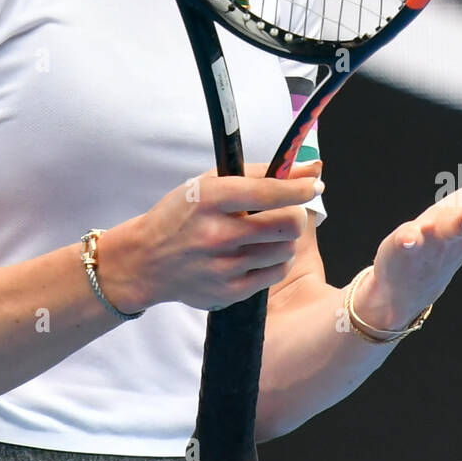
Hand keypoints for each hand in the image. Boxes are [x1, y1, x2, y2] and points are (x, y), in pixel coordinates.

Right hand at [129, 159, 321, 311]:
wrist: (147, 260)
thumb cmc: (182, 215)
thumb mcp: (210, 184)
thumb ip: (260, 173)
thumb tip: (311, 169)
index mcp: (211, 198)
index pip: (270, 191)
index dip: (301, 187)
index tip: (314, 184)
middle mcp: (217, 233)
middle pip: (289, 224)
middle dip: (297, 215)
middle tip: (288, 212)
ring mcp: (223, 266)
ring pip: (286, 250)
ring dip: (286, 239)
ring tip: (267, 234)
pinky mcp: (229, 291)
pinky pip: (275, 274)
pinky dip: (275, 261)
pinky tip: (258, 253)